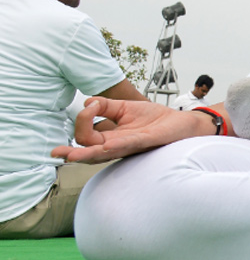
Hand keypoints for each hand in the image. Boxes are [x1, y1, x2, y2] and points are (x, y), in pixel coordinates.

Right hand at [51, 97, 213, 162]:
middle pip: (88, 150)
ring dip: (86, 155)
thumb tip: (87, 102)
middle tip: (58, 152)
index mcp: (109, 138)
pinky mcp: (145, 142)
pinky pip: (128, 145)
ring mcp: (129, 146)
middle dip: (71, 152)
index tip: (89, 105)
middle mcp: (116, 146)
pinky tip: (105, 145)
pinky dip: (116, 145)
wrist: (179, 122)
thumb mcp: (125, 108)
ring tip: (70, 157)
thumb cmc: (153, 119)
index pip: (85, 136)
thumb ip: (106, 106)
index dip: (82, 120)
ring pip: (103, 153)